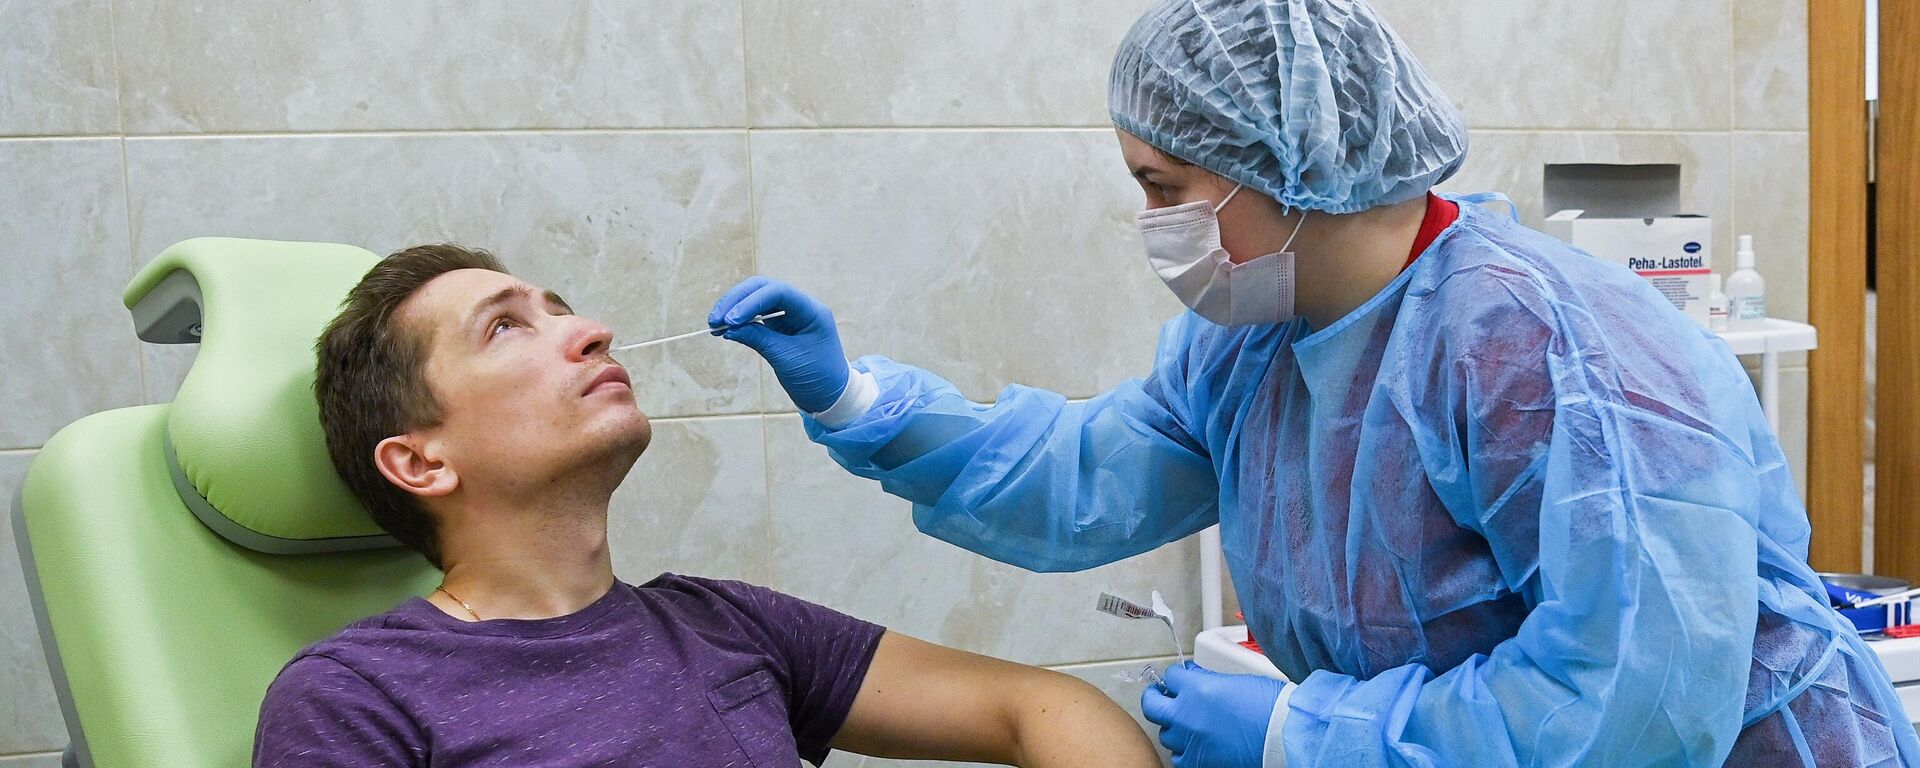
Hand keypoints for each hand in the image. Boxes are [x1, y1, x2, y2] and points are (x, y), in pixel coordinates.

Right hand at [709, 277, 849, 412]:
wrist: (830, 395)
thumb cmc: (817, 378)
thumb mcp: (786, 359)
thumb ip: (759, 339)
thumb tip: (729, 328)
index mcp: (811, 311)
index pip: (778, 292)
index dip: (751, 302)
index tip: (730, 321)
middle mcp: (800, 306)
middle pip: (763, 289)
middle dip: (737, 301)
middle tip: (714, 320)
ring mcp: (789, 314)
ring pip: (756, 299)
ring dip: (734, 308)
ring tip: (714, 325)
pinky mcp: (779, 325)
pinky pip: (756, 314)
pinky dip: (739, 320)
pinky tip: (724, 329)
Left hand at [1140, 662, 1286, 767]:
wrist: (1284, 736)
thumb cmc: (1269, 706)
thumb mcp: (1235, 681)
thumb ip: (1207, 679)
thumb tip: (1193, 677)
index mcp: (1196, 690)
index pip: (1170, 676)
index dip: (1176, 676)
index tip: (1180, 678)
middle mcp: (1186, 716)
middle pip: (1152, 705)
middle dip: (1155, 697)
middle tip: (1161, 695)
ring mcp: (1190, 741)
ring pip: (1165, 734)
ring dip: (1174, 726)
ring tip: (1188, 724)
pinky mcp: (1198, 763)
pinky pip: (1178, 758)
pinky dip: (1184, 751)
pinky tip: (1195, 745)